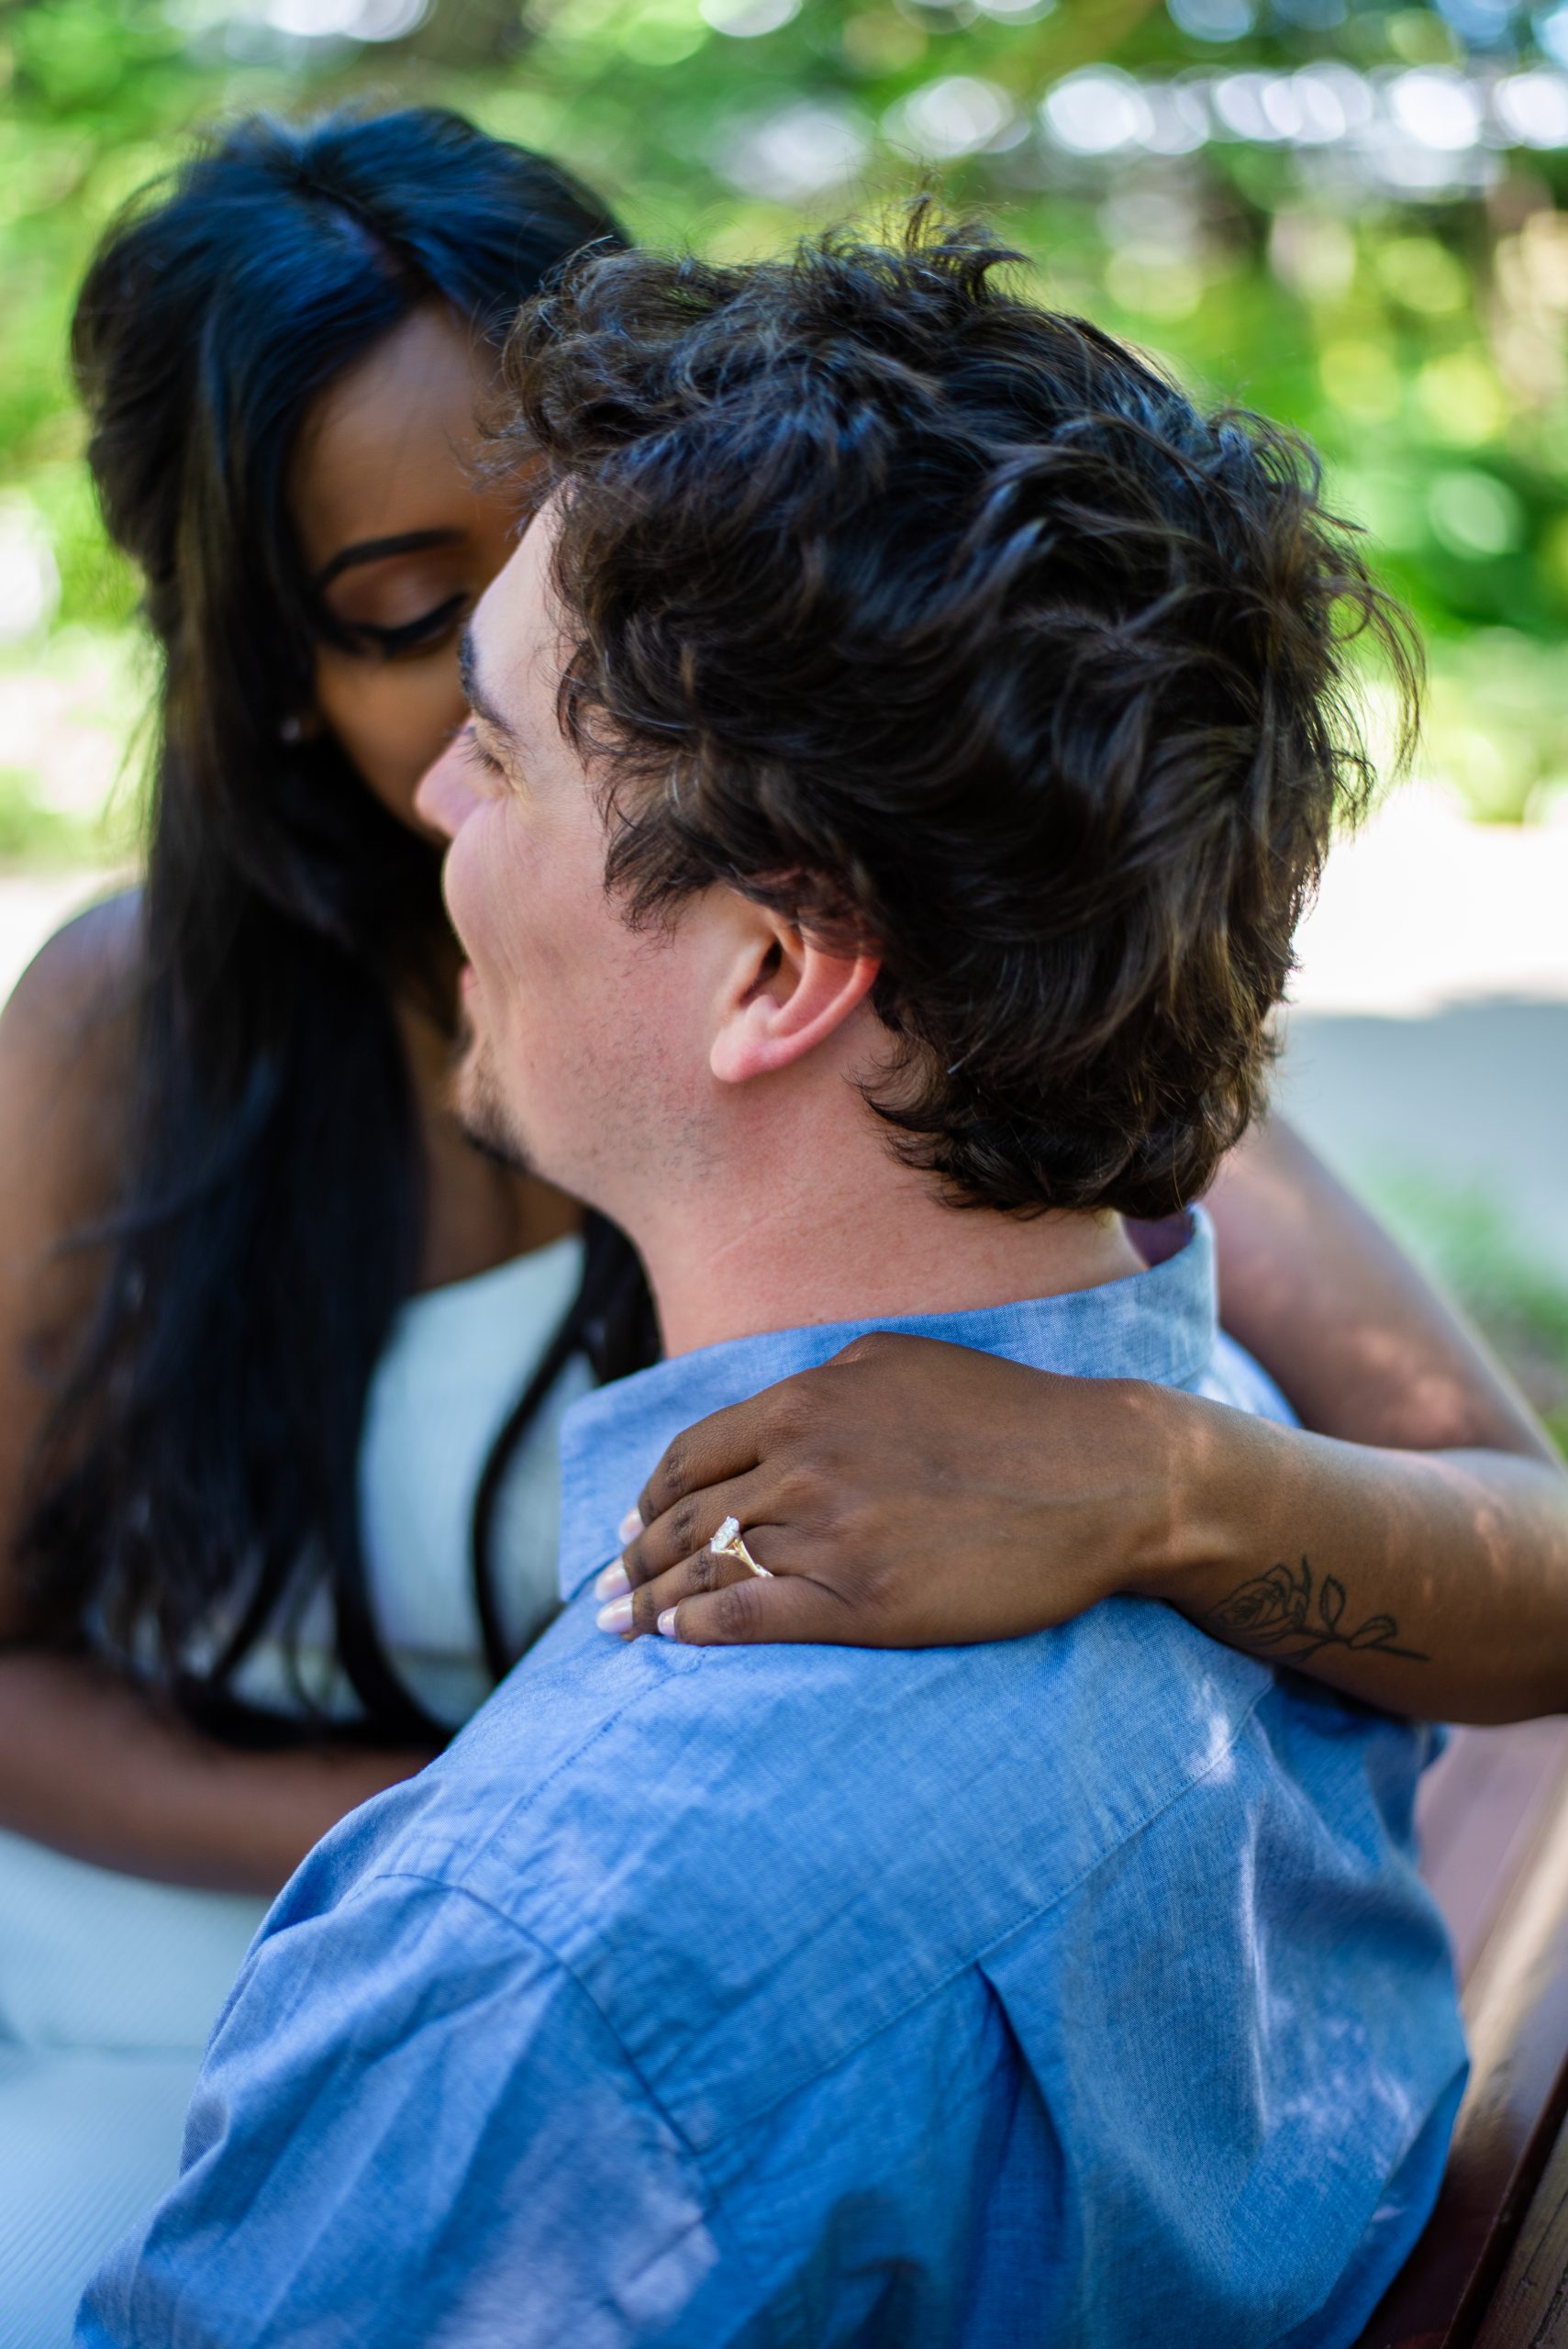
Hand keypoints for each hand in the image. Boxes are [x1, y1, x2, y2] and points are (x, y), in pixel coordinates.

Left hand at [595, 1331, 1197, 1647]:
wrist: (1105, 1476)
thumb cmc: (1014, 1420)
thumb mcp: (904, 1364)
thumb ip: (826, 1389)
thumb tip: (772, 1419)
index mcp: (809, 1399)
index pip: (692, 1454)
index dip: (650, 1497)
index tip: (632, 1526)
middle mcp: (805, 1458)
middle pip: (685, 1514)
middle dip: (632, 1558)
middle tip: (602, 1593)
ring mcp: (831, 1530)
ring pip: (706, 1566)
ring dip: (650, 1601)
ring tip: (619, 1628)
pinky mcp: (863, 1599)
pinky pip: (750, 1615)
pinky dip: (699, 1628)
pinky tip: (677, 1641)